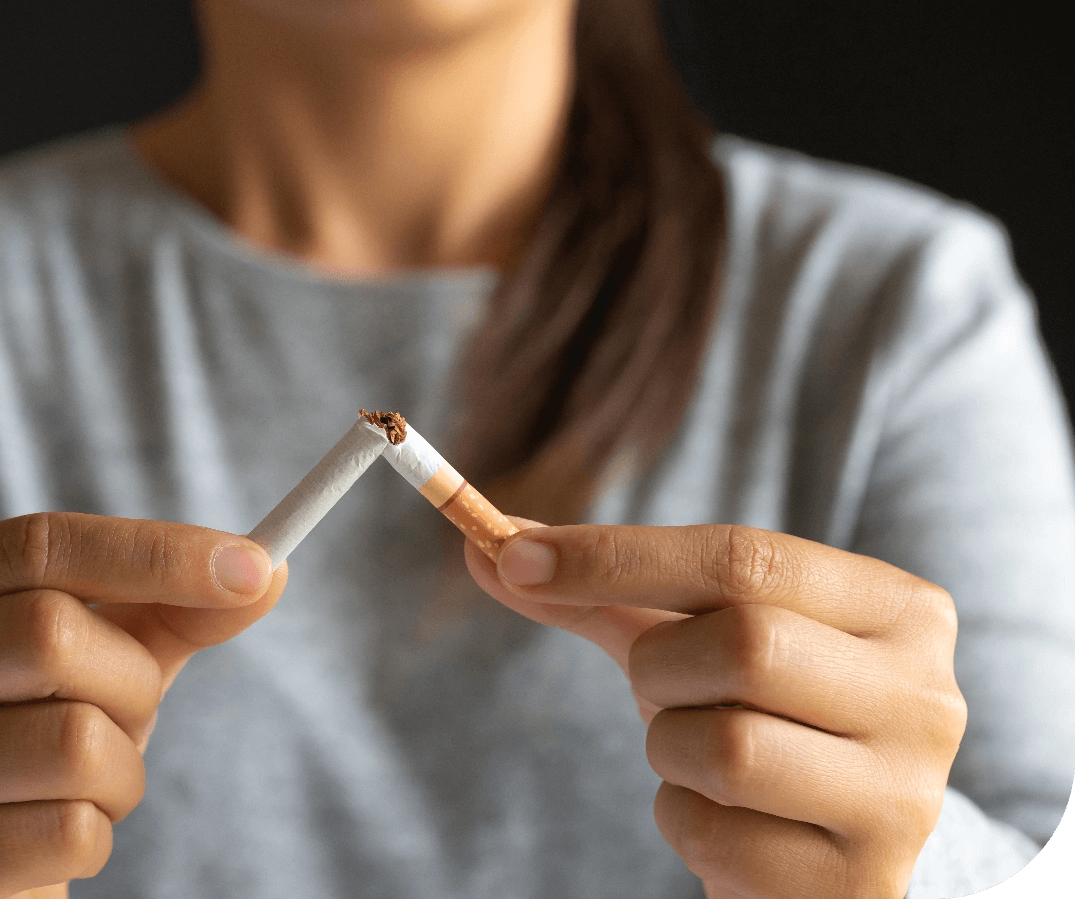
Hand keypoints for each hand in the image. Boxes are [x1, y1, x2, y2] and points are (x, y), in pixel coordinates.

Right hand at [0, 513, 284, 898]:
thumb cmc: (36, 734)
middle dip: (131, 680)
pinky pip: (67, 831)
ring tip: (87, 782)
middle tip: (132, 712)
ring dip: (120, 770)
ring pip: (71, 741)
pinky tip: (54, 836)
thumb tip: (268, 569)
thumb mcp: (101, 654)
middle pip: (48, 632)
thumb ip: (175, 607)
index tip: (254, 566)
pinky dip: (96, 835)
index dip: (156, 551)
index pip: (38, 543)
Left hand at [464, 520, 965, 897]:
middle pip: (744, 644)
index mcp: (899, 609)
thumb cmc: (758, 713)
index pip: (746, 557)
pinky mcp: (860, 886)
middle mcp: (926, 698)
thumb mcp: (697, 637)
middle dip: (660, 666)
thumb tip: (486, 546)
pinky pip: (718, 838)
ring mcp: (904, 799)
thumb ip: (602, 592)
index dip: (617, 554)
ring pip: (727, 748)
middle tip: (660, 687)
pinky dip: (685, 821)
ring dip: (670, 748)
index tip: (514, 556)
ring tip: (702, 755)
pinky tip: (725, 820)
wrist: (831, 846)